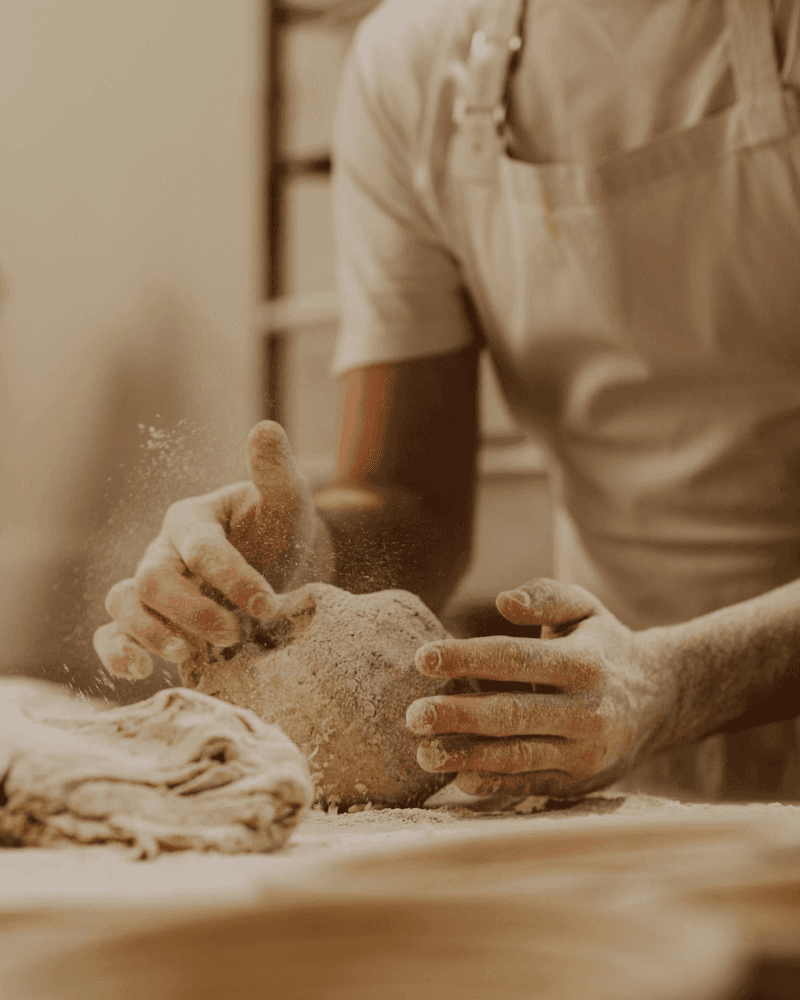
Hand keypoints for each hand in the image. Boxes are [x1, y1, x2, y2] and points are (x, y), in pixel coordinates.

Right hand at [93, 422, 331, 679]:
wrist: (279, 568)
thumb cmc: (280, 531)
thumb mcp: (286, 501)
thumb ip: (274, 471)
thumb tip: (266, 428)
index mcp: (192, 520)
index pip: (201, 548)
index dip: (232, 577)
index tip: (269, 604)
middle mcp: (163, 551)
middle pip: (153, 579)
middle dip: (193, 610)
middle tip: (235, 634)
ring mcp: (151, 589)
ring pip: (123, 604)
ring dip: (152, 633)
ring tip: (190, 655)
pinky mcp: (148, 623)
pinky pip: (111, 635)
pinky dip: (117, 654)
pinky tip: (141, 672)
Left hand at [405, 578, 666, 797]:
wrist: (660, 699)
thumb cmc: (603, 645)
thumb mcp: (585, 608)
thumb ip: (545, 596)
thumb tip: (504, 599)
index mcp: (584, 663)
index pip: (516, 660)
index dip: (467, 658)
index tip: (422, 658)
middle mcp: (587, 710)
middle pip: (512, 714)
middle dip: (459, 715)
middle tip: (414, 715)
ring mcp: (584, 752)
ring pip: (519, 756)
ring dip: (468, 757)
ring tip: (424, 754)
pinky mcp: (579, 781)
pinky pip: (530, 784)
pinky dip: (493, 785)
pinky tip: (458, 777)